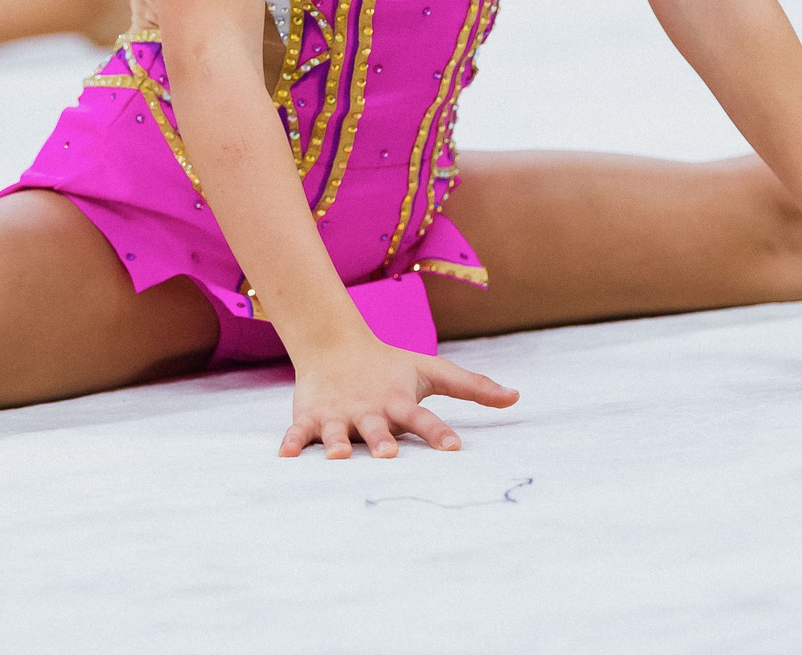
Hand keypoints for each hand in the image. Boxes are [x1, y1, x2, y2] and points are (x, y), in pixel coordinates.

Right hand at [280, 331, 518, 458]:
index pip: (423, 418)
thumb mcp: (431, 372)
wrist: (335, 343)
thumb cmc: (390, 367)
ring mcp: (338, 414)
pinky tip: (285, 456)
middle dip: (383, 440)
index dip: (438, 432)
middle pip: (377, 428)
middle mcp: (369, 410)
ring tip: (339, 457)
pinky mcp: (310, 416)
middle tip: (390, 453)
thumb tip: (516, 397)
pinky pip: (299, 432)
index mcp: (398, 401)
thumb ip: (472, 387)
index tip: (454, 448)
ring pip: (336, 432)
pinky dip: (292, 442)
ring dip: (337, 444)